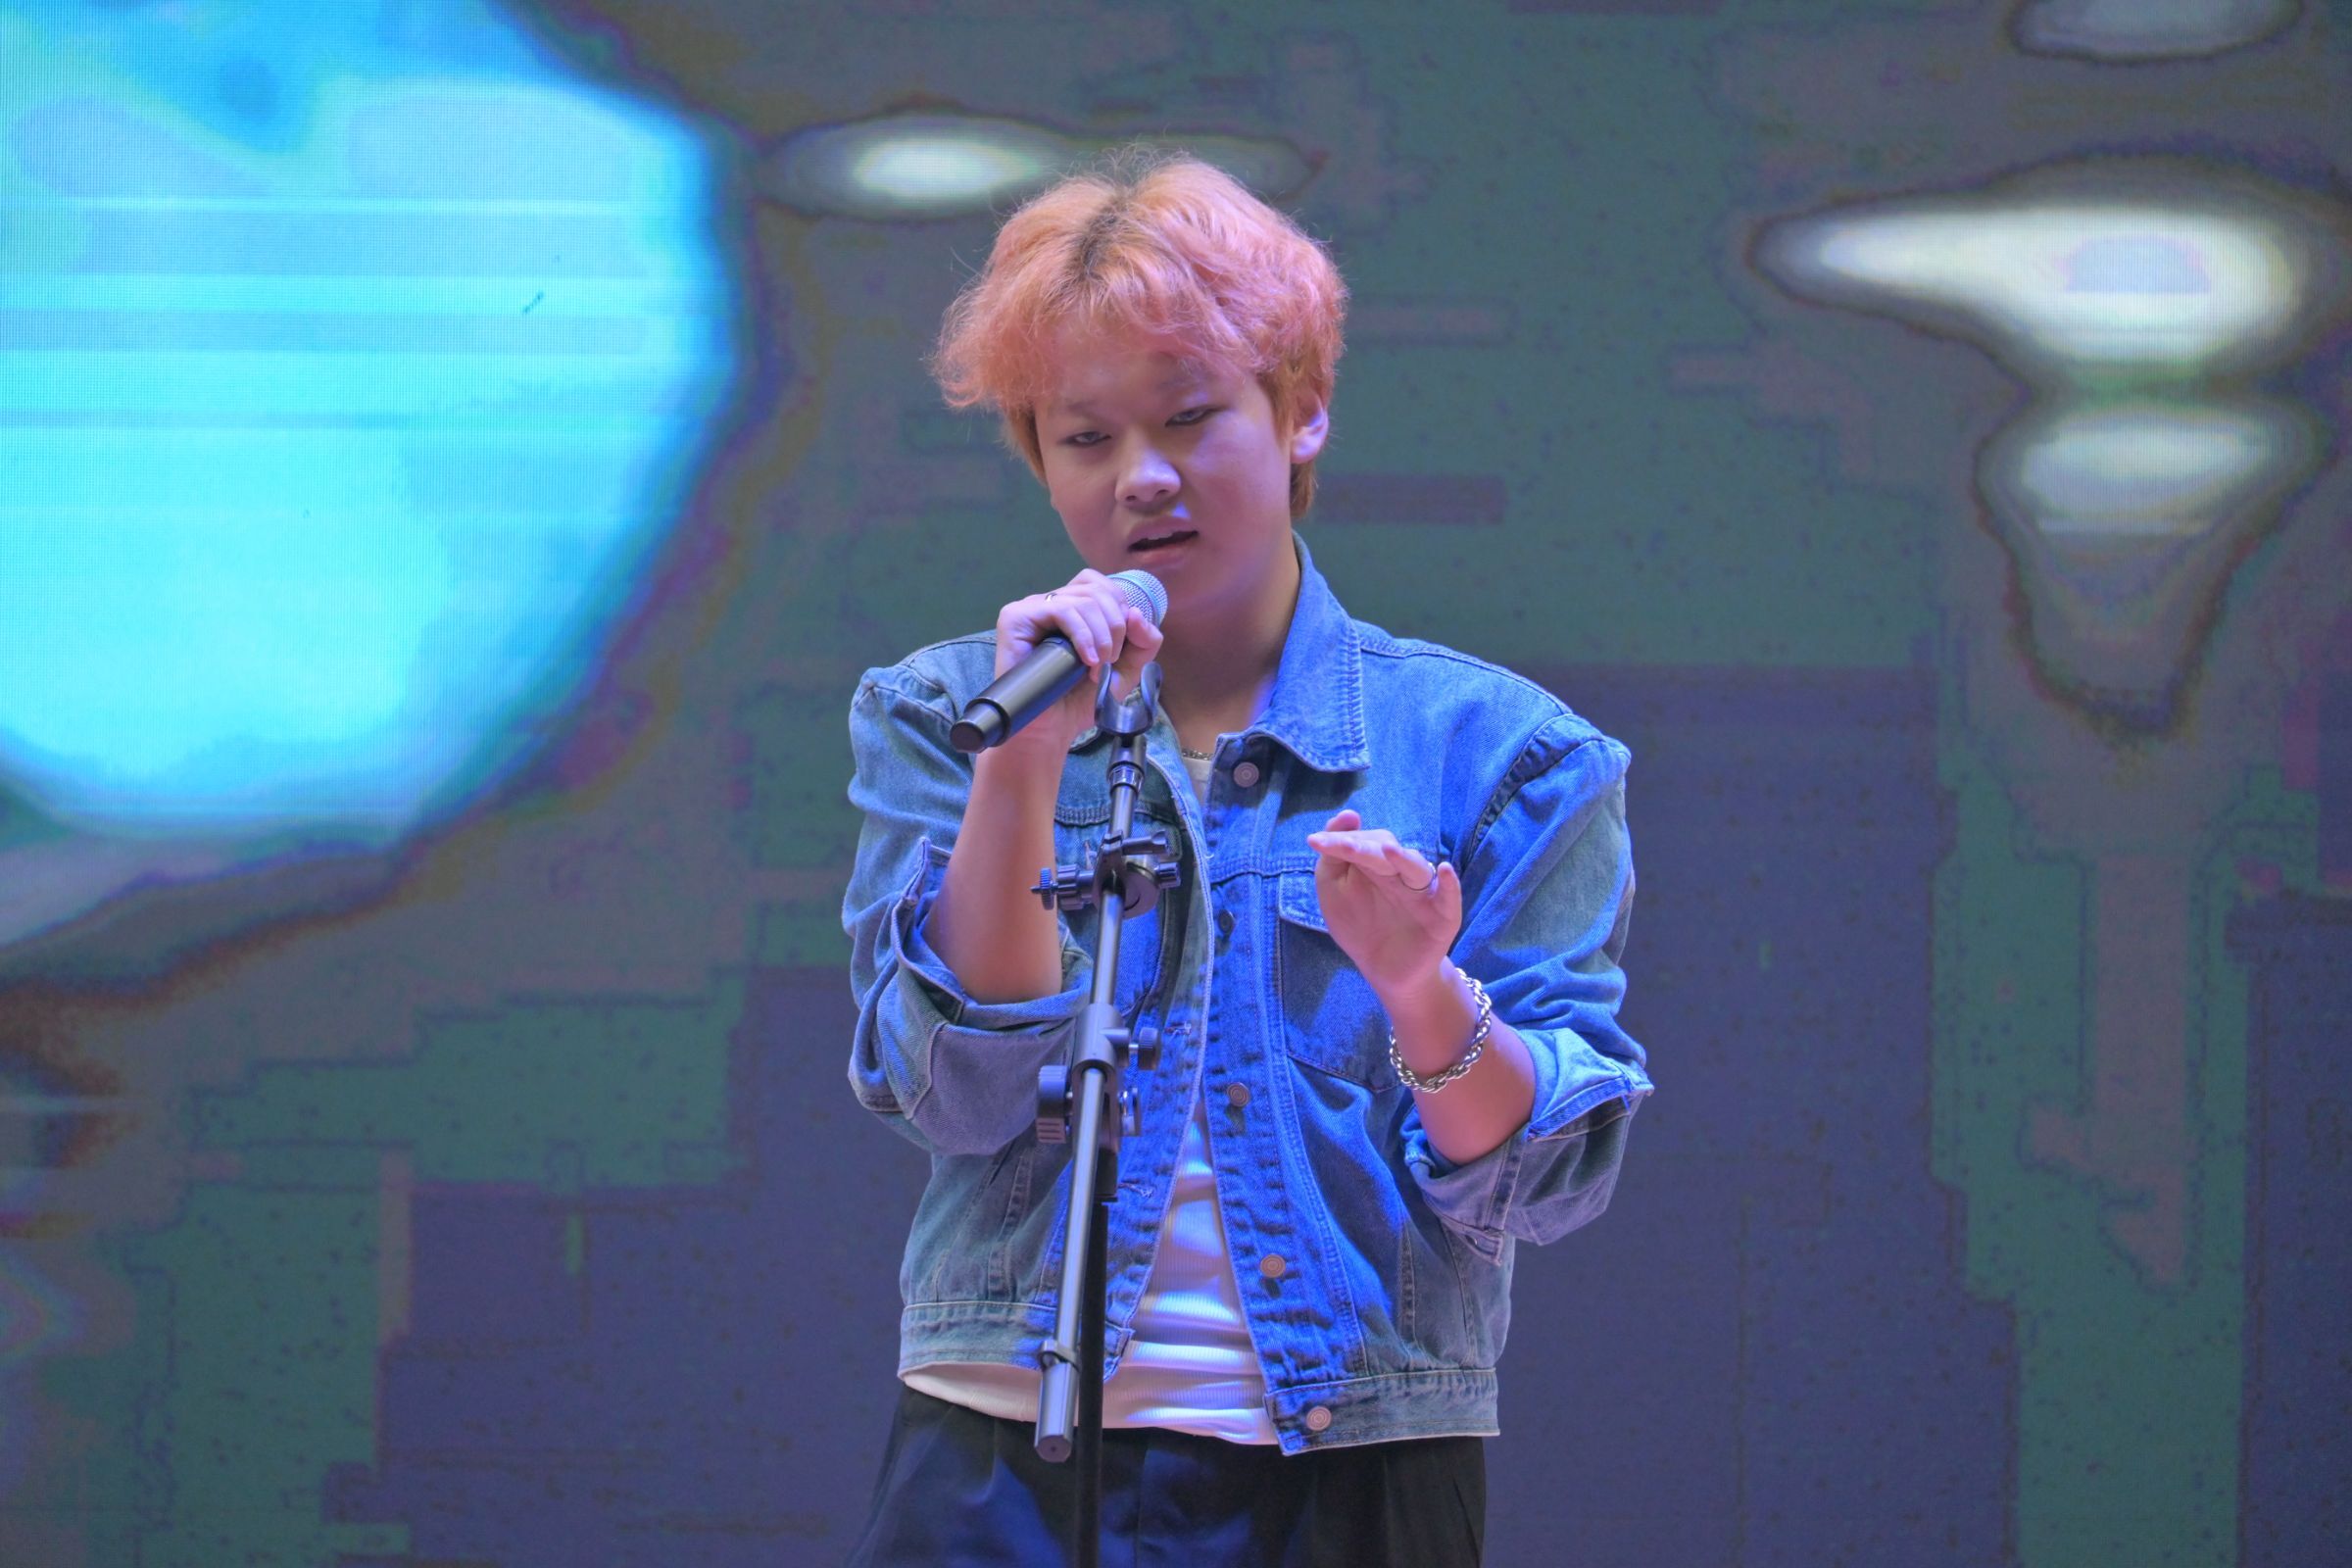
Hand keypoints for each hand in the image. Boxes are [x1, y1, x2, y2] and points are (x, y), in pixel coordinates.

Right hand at [987, 569, 1164, 768]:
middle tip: (1109, 662)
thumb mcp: (1125, 670)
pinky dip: (1083, 635)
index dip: (1121, 611)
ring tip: (1097, 668)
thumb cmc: (1080, 700)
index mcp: (1074, 607)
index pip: (1102, 586)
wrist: (1050, 728)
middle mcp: (1052, 602)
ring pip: (1084, 601)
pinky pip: (1060, 610)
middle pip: (1098, 590)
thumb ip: (1143, 642)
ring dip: (1101, 637)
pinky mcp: (1016, 618)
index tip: (1122, 649)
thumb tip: (1136, 613)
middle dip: (1116, 627)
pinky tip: (1086, 660)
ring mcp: (1032, 608)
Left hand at [1305, 809, 1460, 995]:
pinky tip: (1444, 871)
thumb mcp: (1334, 890)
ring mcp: (1422, 893)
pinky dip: (1450, 884)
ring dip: (1403, 858)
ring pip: (1416, 869)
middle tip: (1343, 846)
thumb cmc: (1358, 925)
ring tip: (1389, 850)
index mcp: (1376, 864)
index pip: (1363, 843)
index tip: (1314, 841)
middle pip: (1386, 853)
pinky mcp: (1442, 916)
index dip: (1341, 841)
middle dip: (1365, 848)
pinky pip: (1449, 897)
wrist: (1383, 971)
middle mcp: (1401, 873)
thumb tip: (1347, 815)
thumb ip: (1332, 857)